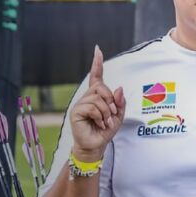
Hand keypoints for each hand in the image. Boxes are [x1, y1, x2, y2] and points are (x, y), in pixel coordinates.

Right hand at [70, 45, 125, 160]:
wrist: (96, 146)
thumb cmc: (105, 131)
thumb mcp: (118, 116)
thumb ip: (120, 102)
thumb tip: (118, 88)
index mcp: (97, 96)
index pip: (96, 76)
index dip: (97, 63)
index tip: (97, 50)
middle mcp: (87, 97)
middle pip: (101, 87)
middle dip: (110, 100)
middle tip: (112, 114)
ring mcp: (80, 104)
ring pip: (98, 98)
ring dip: (106, 111)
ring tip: (106, 122)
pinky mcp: (75, 112)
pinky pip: (91, 107)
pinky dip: (100, 116)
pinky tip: (99, 124)